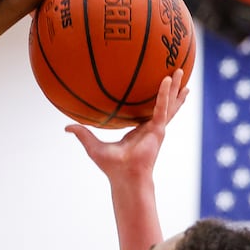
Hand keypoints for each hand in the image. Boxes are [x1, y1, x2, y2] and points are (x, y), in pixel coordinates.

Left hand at [65, 69, 189, 188]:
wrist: (124, 177)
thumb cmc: (112, 167)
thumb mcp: (93, 146)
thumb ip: (83, 134)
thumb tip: (67, 127)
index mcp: (139, 131)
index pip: (147, 110)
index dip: (153, 100)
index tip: (155, 89)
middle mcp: (150, 128)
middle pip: (164, 103)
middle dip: (171, 88)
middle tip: (177, 71)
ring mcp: (156, 128)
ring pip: (169, 103)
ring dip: (176, 87)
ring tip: (182, 71)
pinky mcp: (158, 130)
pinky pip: (162, 108)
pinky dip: (164, 94)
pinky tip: (167, 80)